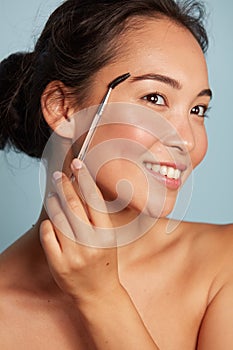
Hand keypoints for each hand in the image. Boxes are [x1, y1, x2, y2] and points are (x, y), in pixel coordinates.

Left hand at [40, 158, 120, 304]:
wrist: (99, 293)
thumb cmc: (104, 262)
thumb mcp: (109, 238)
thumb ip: (98, 217)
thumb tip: (83, 190)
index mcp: (106, 233)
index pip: (94, 198)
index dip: (85, 178)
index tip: (78, 164)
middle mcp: (91, 242)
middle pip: (73, 205)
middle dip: (65, 185)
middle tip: (59, 175)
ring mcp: (74, 254)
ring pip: (58, 218)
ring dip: (53, 202)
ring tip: (52, 195)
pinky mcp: (59, 264)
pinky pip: (47, 236)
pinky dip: (47, 224)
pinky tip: (51, 220)